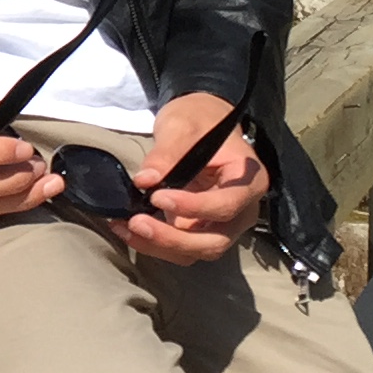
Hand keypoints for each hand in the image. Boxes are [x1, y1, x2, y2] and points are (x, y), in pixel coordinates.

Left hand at [122, 91, 268, 267]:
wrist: (201, 123)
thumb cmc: (200, 120)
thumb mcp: (183, 126)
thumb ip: (168, 153)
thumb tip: (145, 181)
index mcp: (249, 180)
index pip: (227, 205)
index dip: (194, 207)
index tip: (159, 196)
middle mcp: (242, 210)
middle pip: (214, 241)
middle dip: (173, 239)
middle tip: (137, 222)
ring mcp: (222, 225)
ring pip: (196, 252)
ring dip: (159, 246)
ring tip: (123, 227)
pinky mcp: (201, 231)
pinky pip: (181, 249)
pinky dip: (154, 245)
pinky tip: (126, 229)